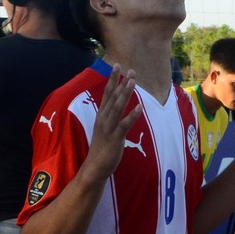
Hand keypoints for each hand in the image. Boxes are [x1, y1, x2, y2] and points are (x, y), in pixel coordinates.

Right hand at [82, 65, 141, 180]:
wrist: (94, 167)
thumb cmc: (101, 148)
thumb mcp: (104, 129)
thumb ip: (109, 117)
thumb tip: (115, 107)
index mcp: (101, 116)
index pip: (107, 94)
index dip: (112, 80)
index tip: (116, 66)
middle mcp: (103, 119)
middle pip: (113, 97)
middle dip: (121, 82)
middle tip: (130, 69)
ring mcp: (109, 128)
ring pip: (118, 107)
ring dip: (126, 94)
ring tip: (133, 81)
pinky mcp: (115, 138)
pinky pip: (125, 125)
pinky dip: (132, 116)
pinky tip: (140, 107)